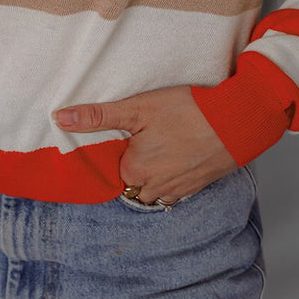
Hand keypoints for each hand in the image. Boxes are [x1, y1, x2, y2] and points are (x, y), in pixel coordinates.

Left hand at [52, 85, 238, 202]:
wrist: (237, 121)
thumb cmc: (188, 112)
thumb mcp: (138, 108)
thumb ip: (98, 116)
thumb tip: (60, 118)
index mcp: (135, 170)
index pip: (113, 168)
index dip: (119, 150)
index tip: (129, 135)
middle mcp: (154, 188)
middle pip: (132, 183)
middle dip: (135, 166)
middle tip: (146, 138)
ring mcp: (178, 190)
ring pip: (153, 190)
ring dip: (152, 175)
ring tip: (161, 147)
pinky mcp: (198, 187)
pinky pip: (175, 191)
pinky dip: (172, 177)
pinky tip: (178, 156)